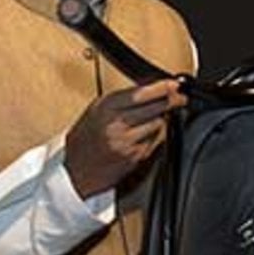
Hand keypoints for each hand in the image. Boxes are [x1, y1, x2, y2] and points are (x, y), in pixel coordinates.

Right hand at [64, 79, 187, 198]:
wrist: (73, 169)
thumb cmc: (85, 139)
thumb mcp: (97, 110)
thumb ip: (122, 99)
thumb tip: (150, 87)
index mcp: (106, 107)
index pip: (142, 92)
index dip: (163, 87)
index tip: (175, 84)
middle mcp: (116, 123)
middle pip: (156, 107)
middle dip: (171, 101)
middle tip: (180, 97)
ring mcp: (127, 141)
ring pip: (158, 123)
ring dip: (159, 120)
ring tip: (146, 121)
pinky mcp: (135, 157)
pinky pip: (154, 141)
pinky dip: (152, 137)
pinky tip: (140, 138)